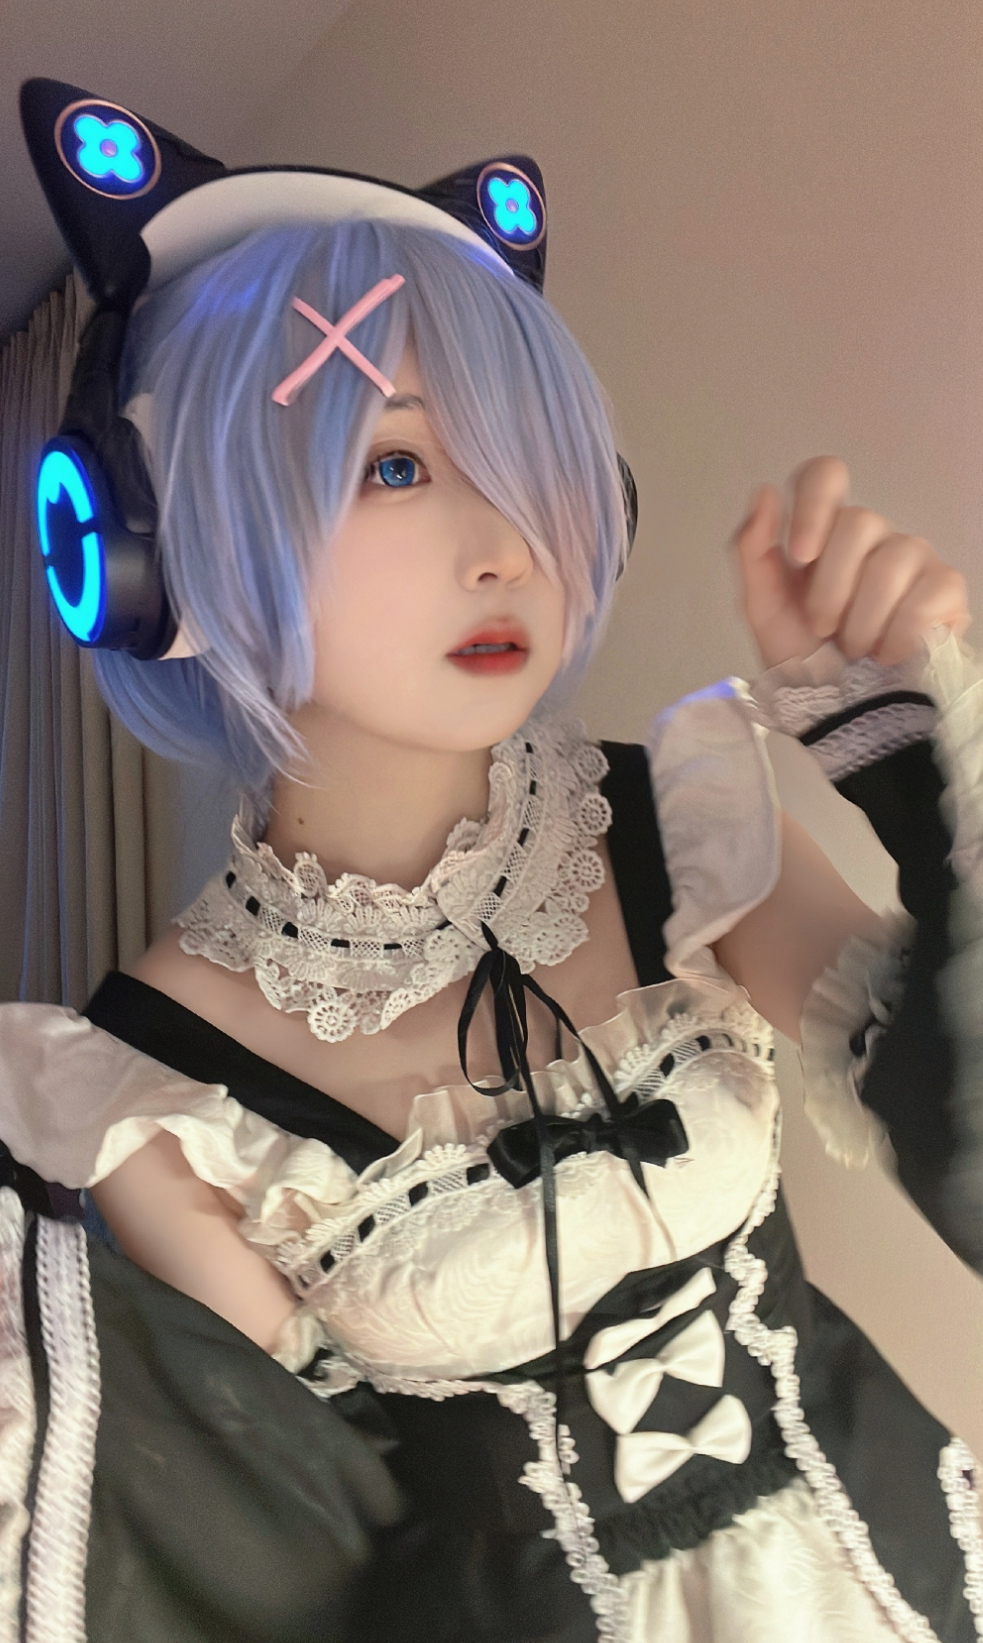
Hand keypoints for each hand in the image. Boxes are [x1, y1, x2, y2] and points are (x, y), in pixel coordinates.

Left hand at [733, 455, 969, 668]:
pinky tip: (888, 652)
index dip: (814, 506)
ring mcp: (912, 558)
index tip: (801, 556)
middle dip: (831, 588)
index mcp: (825, 533)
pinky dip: (898, 635)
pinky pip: (926, 595)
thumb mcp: (763, 609)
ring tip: (855, 648)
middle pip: (858, 521)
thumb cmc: (802, 658)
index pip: (825, 474)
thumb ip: (753, 550)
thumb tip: (765, 493)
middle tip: (823, 627)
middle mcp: (872, 537)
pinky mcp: (945, 589)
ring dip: (862, 621)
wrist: (837, 710)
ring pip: (892, 560)